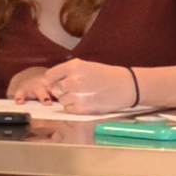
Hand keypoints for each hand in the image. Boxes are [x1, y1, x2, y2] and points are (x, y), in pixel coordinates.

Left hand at [12, 56, 139, 114]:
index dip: (53, 80)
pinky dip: (74, 108)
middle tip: (75, 90)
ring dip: (68, 100)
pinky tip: (85, 102)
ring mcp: (77, 95)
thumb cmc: (106, 75)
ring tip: (83, 95)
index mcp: (74, 66)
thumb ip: (68, 72)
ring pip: (61, 100)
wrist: (125, 86)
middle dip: (61, 91)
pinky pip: (68, 109)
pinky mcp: (82, 108)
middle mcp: (74, 80)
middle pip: (55, 89)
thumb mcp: (87, 66)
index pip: (51, 75)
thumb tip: (49, 82)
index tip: (58, 83)